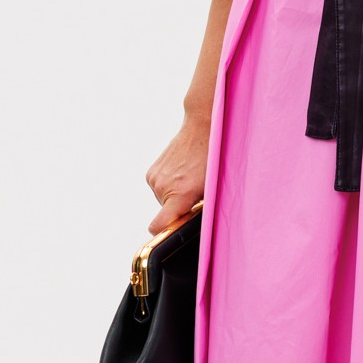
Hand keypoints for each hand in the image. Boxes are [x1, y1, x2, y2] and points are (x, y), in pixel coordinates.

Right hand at [145, 110, 209, 234]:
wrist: (201, 129)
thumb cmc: (211, 160)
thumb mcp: (211, 188)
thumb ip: (201, 208)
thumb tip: (193, 222)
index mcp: (178, 195)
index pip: (159, 225)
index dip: (162, 233)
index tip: (167, 233)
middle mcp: (162, 188)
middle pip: (166, 212)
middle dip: (179, 207)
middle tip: (193, 193)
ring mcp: (154, 179)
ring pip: (163, 200)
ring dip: (174, 195)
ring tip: (188, 178)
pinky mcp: (151, 172)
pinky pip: (159, 188)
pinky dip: (169, 185)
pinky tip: (181, 173)